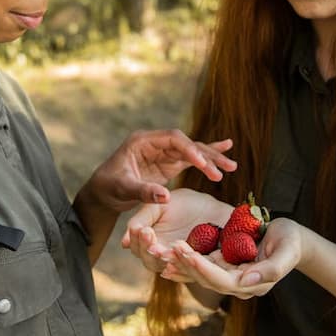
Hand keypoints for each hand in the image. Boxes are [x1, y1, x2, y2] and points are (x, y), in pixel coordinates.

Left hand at [86, 131, 235, 213]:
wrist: (103, 193)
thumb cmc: (108, 187)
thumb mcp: (123, 189)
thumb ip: (144, 191)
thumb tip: (166, 196)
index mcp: (143, 141)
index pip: (173, 139)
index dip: (189, 149)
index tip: (202, 164)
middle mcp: (156, 143)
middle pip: (187, 143)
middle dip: (207, 154)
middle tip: (226, 168)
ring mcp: (163, 153)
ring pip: (192, 151)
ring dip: (211, 159)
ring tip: (232, 167)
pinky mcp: (168, 164)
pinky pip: (191, 159)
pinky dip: (206, 158)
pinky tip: (225, 151)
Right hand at [122, 188, 232, 273]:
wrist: (218, 207)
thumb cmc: (189, 204)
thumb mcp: (162, 205)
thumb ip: (142, 219)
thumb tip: (124, 242)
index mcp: (153, 245)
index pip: (138, 249)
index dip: (138, 241)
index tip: (142, 229)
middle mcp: (165, 258)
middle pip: (150, 262)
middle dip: (149, 249)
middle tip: (149, 235)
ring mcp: (183, 265)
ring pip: (169, 268)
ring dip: (166, 257)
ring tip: (165, 247)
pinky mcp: (202, 268)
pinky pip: (192, 270)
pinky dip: (186, 263)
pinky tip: (184, 253)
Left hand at [158, 217, 306, 299]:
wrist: (291, 238)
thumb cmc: (291, 242)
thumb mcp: (287, 252)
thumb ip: (271, 269)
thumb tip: (246, 280)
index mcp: (251, 284)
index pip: (222, 281)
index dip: (203, 268)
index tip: (187, 253)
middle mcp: (237, 284)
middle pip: (207, 279)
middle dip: (187, 264)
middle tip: (170, 248)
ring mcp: (230, 275)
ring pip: (201, 273)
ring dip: (182, 263)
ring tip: (162, 253)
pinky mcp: (224, 265)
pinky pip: (202, 265)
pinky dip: (186, 260)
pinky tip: (169, 255)